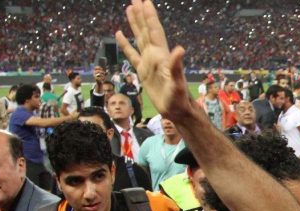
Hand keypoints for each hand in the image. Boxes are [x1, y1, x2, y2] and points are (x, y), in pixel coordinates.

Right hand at [115, 0, 193, 119]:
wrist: (176, 111)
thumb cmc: (178, 98)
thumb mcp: (177, 82)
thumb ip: (176, 66)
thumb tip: (180, 49)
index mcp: (162, 55)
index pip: (154, 31)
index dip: (150, 16)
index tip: (144, 1)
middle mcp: (155, 55)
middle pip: (147, 30)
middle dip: (142, 14)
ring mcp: (148, 62)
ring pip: (140, 38)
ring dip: (135, 24)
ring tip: (129, 8)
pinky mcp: (143, 72)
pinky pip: (131, 54)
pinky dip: (125, 44)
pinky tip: (119, 34)